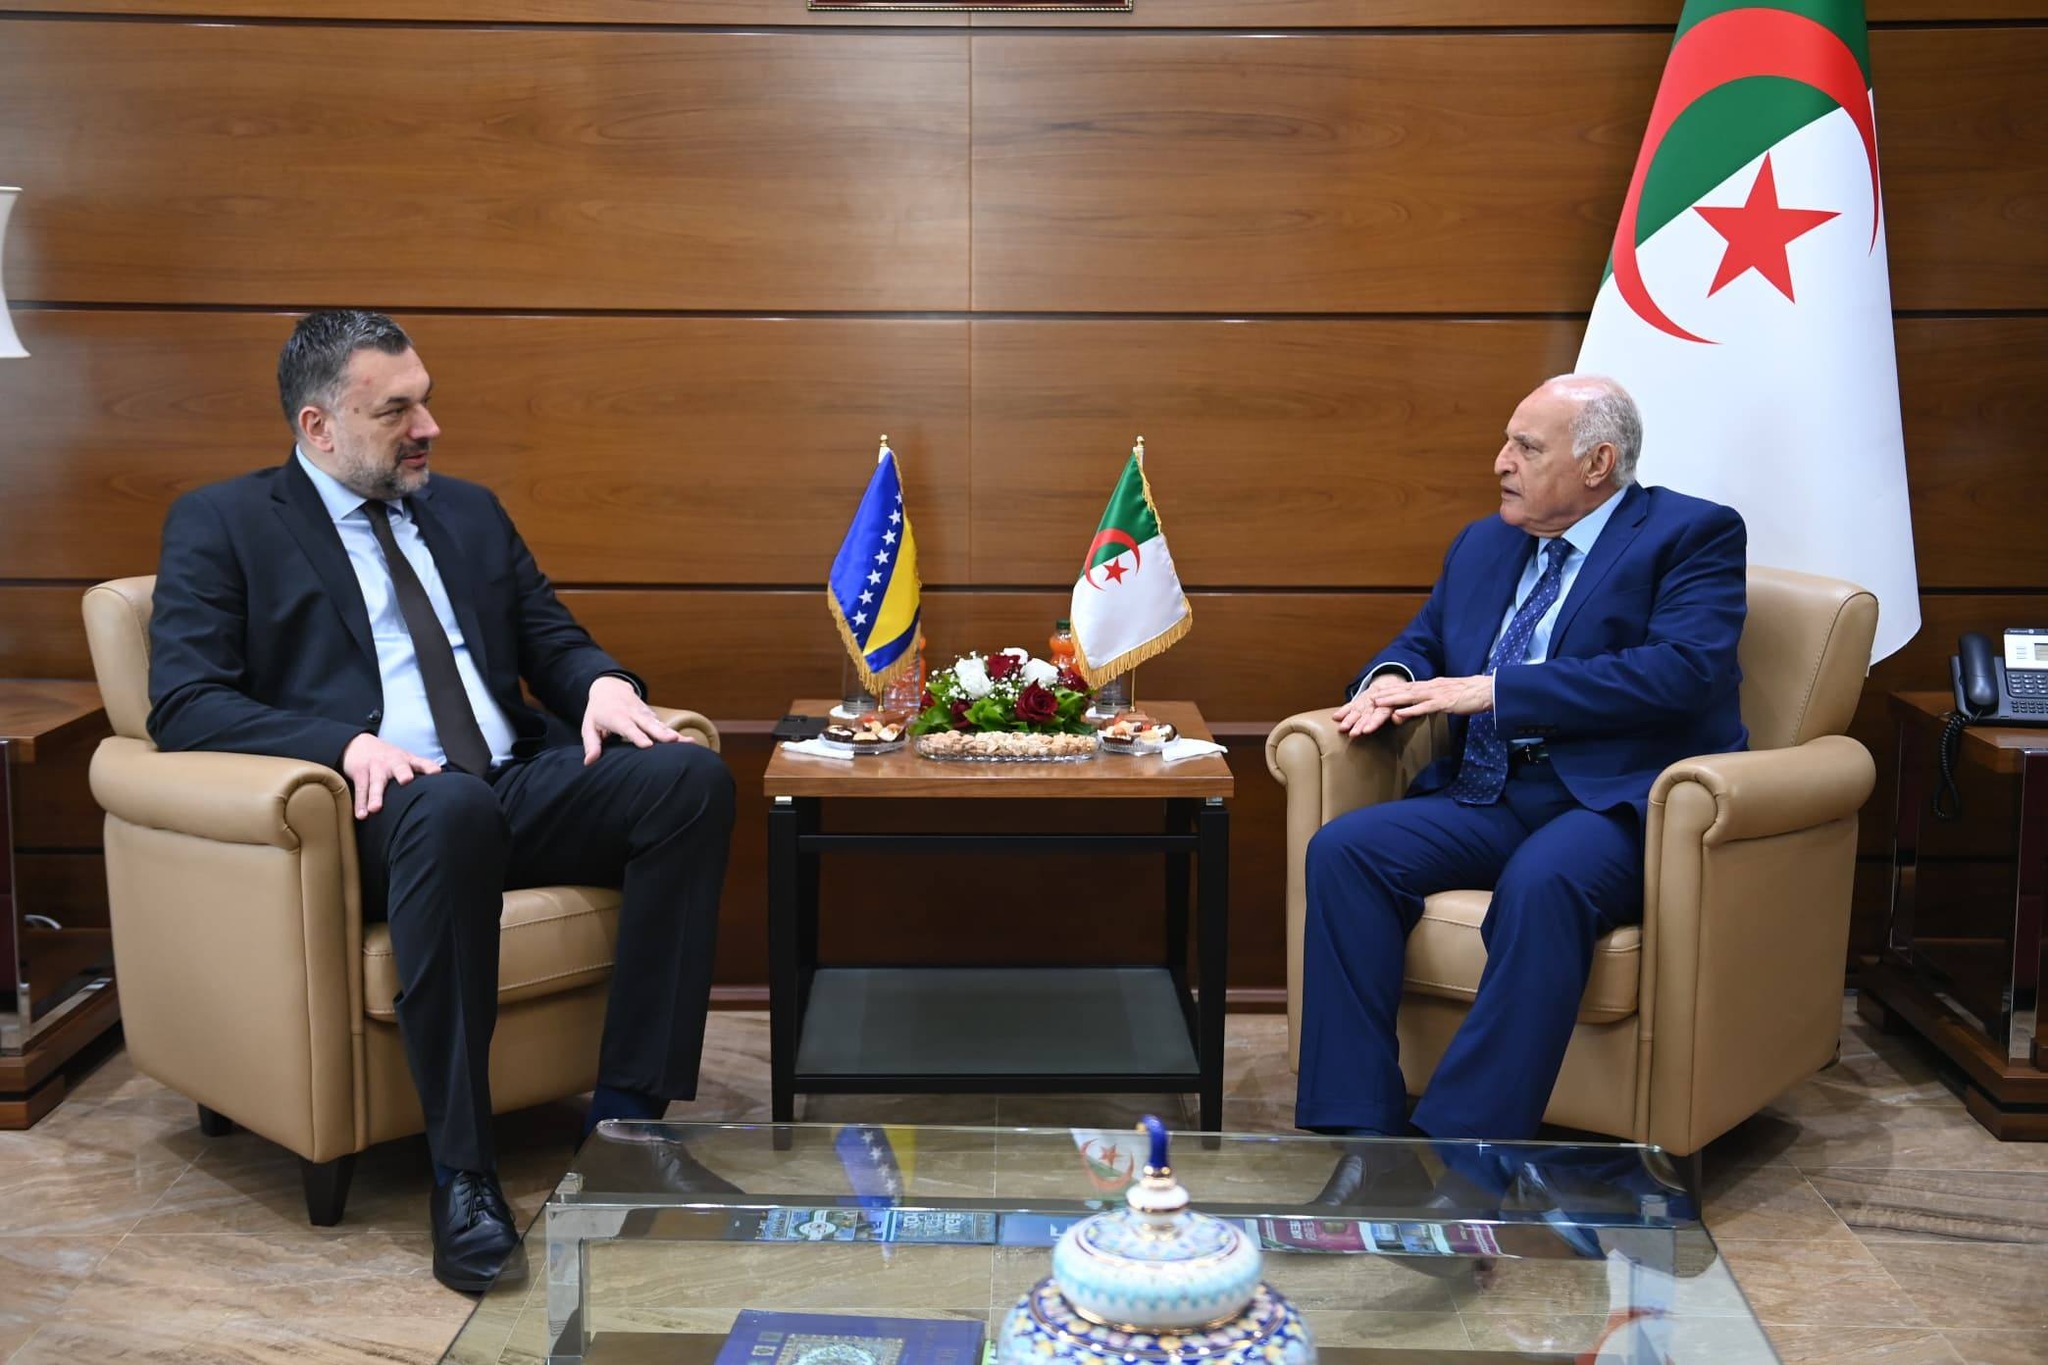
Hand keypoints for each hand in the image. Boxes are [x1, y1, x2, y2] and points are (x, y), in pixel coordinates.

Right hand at [341, 732, 441, 818]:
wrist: (359, 744)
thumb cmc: (390, 759)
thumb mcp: (407, 761)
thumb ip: (423, 772)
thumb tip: (448, 791)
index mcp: (407, 760)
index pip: (421, 762)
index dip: (429, 767)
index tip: (436, 772)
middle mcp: (392, 762)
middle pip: (399, 767)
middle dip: (403, 773)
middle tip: (406, 780)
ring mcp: (375, 767)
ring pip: (376, 782)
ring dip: (375, 795)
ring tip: (375, 809)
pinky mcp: (360, 772)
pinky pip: (360, 789)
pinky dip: (360, 803)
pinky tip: (361, 815)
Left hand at [581, 675, 688, 764]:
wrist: (611, 687)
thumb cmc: (598, 711)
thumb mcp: (589, 726)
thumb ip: (592, 744)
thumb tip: (589, 762)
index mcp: (617, 718)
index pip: (629, 728)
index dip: (638, 736)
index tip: (648, 745)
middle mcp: (634, 715)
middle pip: (649, 724)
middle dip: (661, 733)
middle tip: (673, 740)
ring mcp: (645, 715)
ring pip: (661, 725)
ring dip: (674, 733)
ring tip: (689, 742)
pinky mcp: (653, 718)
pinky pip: (665, 727)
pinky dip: (677, 733)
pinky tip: (690, 742)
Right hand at [1333, 673, 1406, 737]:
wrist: (1390, 683)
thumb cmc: (1400, 700)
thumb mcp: (1406, 706)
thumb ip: (1403, 715)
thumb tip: (1397, 718)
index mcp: (1389, 703)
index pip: (1381, 713)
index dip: (1373, 722)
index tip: (1366, 730)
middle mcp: (1375, 702)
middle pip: (1367, 714)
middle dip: (1359, 724)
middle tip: (1352, 733)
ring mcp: (1366, 701)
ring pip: (1357, 710)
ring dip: (1349, 719)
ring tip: (1342, 728)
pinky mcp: (1359, 700)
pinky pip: (1350, 705)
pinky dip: (1343, 711)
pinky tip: (1335, 717)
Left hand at [1373, 674, 1495, 721]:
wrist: (1489, 690)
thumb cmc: (1471, 694)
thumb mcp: (1450, 694)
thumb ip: (1437, 697)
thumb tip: (1426, 702)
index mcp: (1433, 685)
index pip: (1409, 686)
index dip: (1392, 689)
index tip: (1377, 692)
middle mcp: (1432, 686)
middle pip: (1405, 689)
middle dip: (1386, 694)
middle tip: (1369, 697)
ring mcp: (1437, 694)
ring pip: (1410, 696)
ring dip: (1392, 700)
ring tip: (1377, 703)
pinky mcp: (1444, 703)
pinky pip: (1424, 707)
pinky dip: (1410, 710)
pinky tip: (1399, 713)